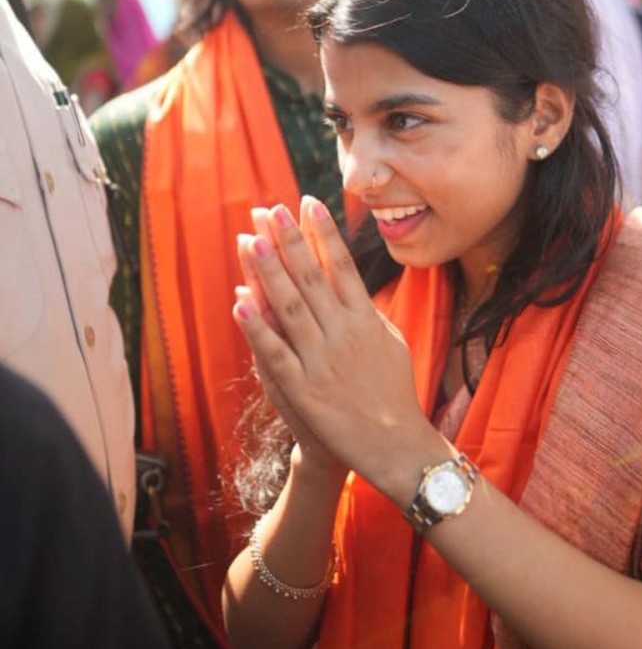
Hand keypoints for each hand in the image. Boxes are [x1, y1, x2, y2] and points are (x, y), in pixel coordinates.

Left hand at [232, 197, 435, 492]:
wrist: (395, 445)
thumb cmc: (395, 394)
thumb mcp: (392, 345)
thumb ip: (369, 314)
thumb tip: (352, 284)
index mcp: (367, 320)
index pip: (342, 266)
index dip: (323, 233)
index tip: (308, 203)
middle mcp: (344, 334)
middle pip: (311, 278)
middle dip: (288, 241)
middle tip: (269, 209)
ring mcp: (322, 361)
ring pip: (289, 307)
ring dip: (266, 272)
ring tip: (248, 240)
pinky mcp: (304, 389)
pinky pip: (275, 352)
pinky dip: (256, 327)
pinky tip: (239, 301)